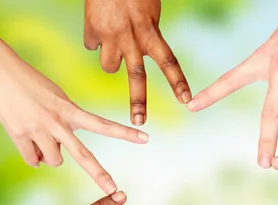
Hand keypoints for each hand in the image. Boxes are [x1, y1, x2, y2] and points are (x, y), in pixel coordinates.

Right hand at [0, 60, 148, 193]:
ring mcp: (38, 129)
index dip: (124, 133)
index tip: (145, 138)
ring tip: (40, 137)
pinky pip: (32, 160)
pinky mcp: (19, 134)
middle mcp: (58, 122)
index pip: (103, 124)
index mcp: (70, 110)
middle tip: (114, 190)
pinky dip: (33, 157)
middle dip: (99, 174)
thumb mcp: (56, 98)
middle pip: (82, 154)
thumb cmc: (30, 82)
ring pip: (53, 161)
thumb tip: (53, 158)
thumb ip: (63, 125)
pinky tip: (27, 141)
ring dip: (50, 156)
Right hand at [84, 0, 190, 125]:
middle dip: (138, 102)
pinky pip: (92, 45)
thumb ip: (150, 33)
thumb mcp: (150, 11)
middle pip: (136, 77)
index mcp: (150, 31)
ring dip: (111, 61)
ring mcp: (109, 37)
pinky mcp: (91, 31)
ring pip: (109, 67)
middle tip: (140, 121)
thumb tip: (145, 49)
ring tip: (113, 44)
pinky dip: (95, 39)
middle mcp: (130, 38)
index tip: (186, 101)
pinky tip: (98, 25)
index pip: (169, 61)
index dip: (177, 82)